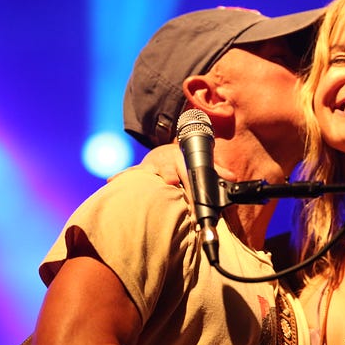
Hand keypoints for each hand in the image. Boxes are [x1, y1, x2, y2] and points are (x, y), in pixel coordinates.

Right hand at [113, 143, 236, 191]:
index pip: (189, 172)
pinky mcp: (139, 171)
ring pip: (148, 171)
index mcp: (182, 160)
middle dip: (170, 176)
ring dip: (146, 175)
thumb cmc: (185, 161)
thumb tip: (232, 178)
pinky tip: (111, 181)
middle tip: (172, 183)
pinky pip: (128, 174)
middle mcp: (166, 161)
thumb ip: (217, 170)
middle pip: (169, 170)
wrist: (165, 151)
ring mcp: (151, 166)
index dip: (192, 182)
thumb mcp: (201, 162)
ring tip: (145, 182)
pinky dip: (120, 177)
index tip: (195, 193)